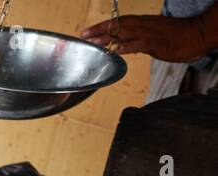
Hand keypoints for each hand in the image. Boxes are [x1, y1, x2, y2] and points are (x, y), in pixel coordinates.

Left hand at [82, 15, 211, 62]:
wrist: (195, 34)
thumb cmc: (175, 35)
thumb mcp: (151, 36)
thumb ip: (135, 40)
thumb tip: (121, 47)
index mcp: (143, 22)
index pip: (119, 22)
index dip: (102, 26)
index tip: (87, 32)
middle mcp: (144, 25)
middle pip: (118, 25)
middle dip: (100, 30)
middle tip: (83, 35)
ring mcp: (149, 33)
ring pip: (125, 33)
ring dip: (109, 37)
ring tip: (93, 42)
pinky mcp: (155, 43)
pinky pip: (138, 44)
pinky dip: (126, 46)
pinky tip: (116, 50)